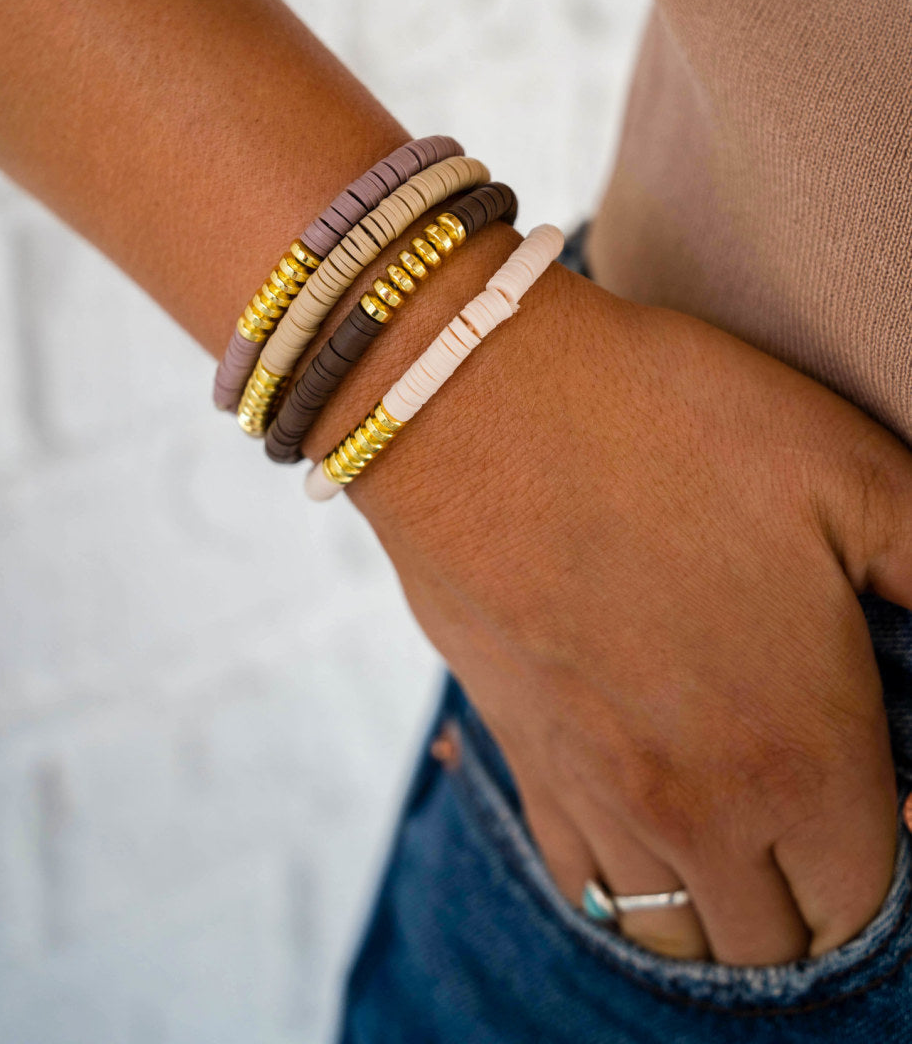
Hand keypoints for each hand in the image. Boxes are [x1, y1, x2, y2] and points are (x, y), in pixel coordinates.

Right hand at [337, 259, 911, 964]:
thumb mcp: (850, 473)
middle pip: (777, 939)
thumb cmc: (664, 423)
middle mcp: (697, 808)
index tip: (885, 796)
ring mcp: (596, 793)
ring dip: (723, 915)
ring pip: (678, 933)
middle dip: (813, 902)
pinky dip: (627, 892)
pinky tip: (646, 838)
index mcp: (800, 754)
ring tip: (743, 848)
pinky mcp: (522, 756)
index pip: (870, 893)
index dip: (892, 855)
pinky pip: (582, 885)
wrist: (470, 401)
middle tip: (820, 820)